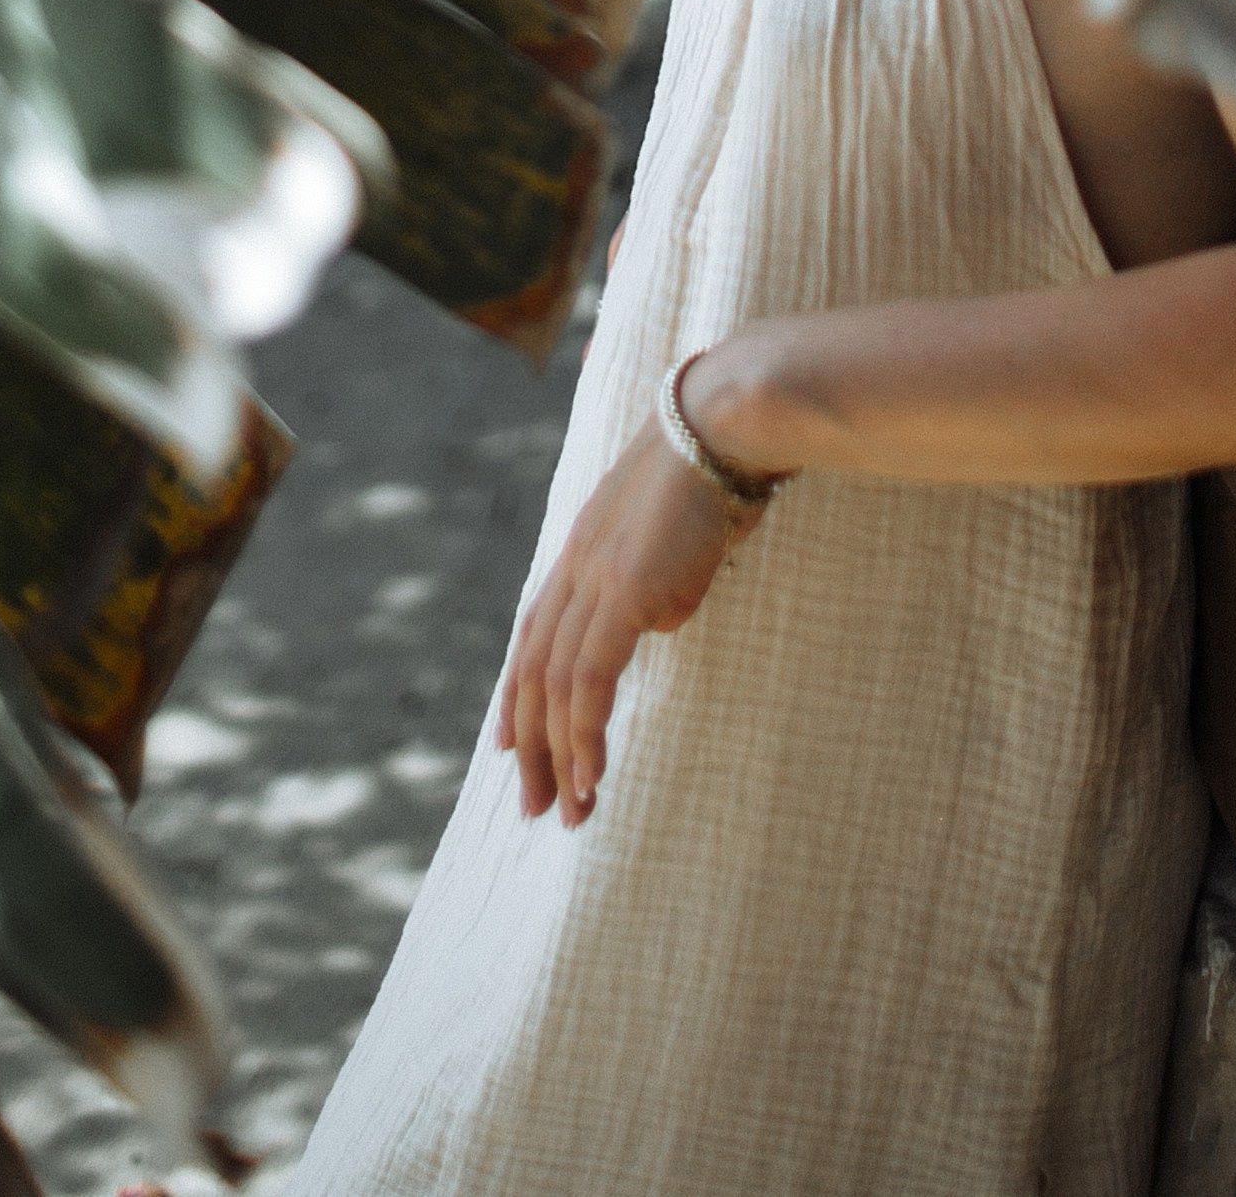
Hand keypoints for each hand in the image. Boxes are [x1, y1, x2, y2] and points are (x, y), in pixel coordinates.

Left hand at [495, 421, 737, 827]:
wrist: (724, 424)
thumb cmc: (715, 470)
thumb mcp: (676, 539)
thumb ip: (656, 585)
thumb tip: (655, 622)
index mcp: (581, 552)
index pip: (532, 637)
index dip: (518, 696)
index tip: (512, 749)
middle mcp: (575, 568)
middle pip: (532, 671)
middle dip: (532, 746)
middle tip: (537, 807)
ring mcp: (593, 578)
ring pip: (556, 687)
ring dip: (560, 756)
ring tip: (571, 811)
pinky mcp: (623, 591)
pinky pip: (591, 679)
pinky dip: (586, 733)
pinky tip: (591, 774)